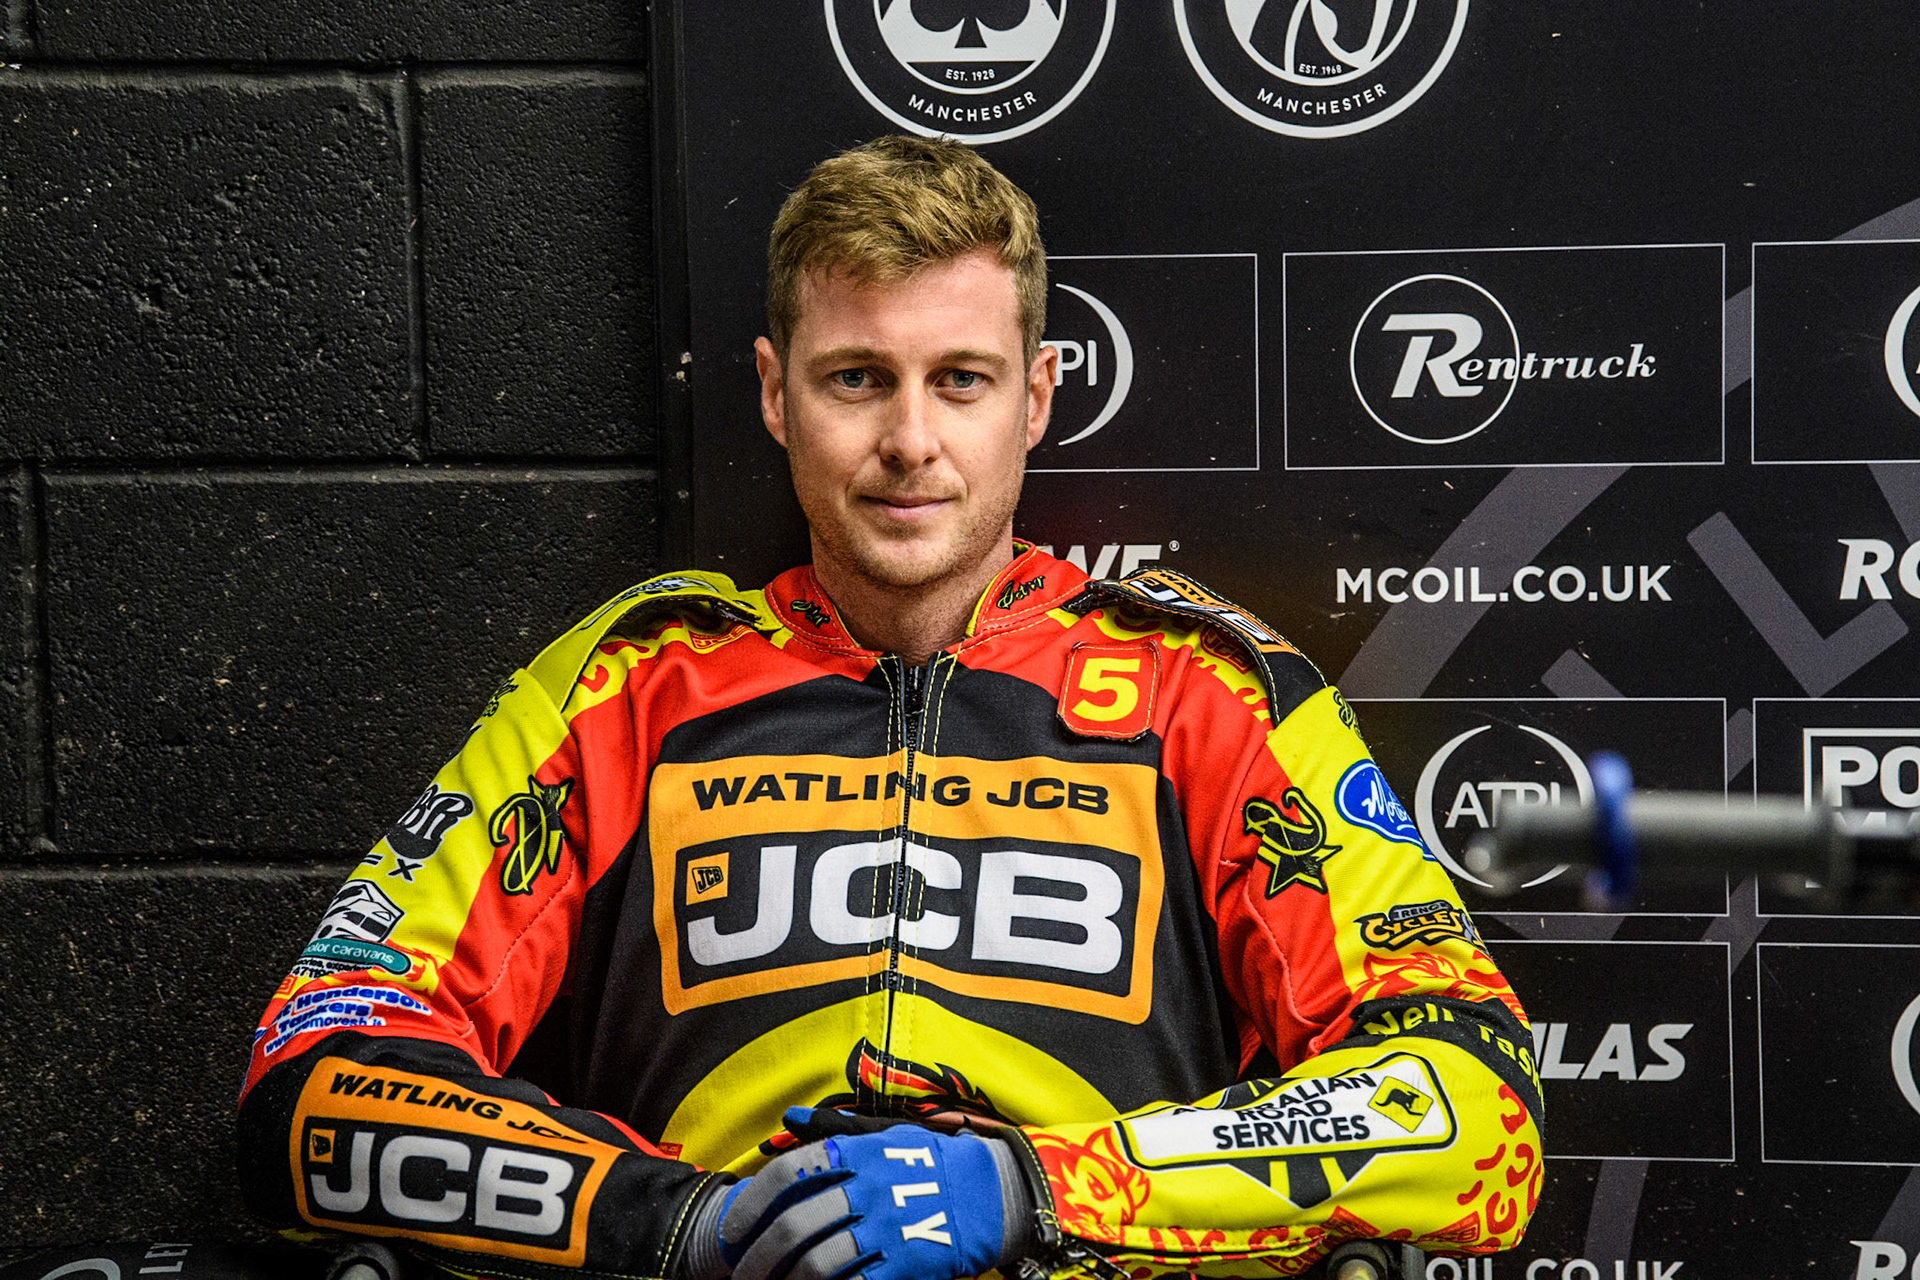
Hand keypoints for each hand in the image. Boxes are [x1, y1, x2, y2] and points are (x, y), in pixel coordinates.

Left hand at [718, 1111, 1033, 1279]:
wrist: (993, 1192)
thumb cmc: (933, 1161)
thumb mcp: (886, 1133)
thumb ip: (835, 1129)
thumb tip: (789, 1117)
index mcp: (858, 1151)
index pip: (789, 1172)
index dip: (752, 1203)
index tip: (732, 1231)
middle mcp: (868, 1187)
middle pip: (795, 1225)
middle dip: (759, 1257)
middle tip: (742, 1274)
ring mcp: (888, 1228)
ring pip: (817, 1263)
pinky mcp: (906, 1263)